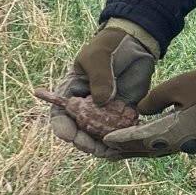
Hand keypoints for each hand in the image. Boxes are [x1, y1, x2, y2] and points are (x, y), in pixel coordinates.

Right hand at [43, 23, 157, 157]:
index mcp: (71, 93)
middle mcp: (86, 107)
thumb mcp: (99, 57)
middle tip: (92, 147)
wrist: (135, 43)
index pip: (60, 116)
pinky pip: (120, 133)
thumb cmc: (109, 46)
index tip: (70, 136)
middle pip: (80, 132)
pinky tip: (125, 148)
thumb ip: (99, 77)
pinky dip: (121, 143)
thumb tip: (101, 101)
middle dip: (84, 143)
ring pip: (99, 137)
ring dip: (103, 147)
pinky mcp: (123, 114)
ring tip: (110, 151)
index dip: (63, 128)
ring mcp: (105, 113)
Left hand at [103, 61, 195, 157]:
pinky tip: (146, 140)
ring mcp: (190, 144)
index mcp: (173, 132)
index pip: (140, 139)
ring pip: (158, 149)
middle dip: (127, 150)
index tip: (105, 141)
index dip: (121, 140)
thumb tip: (140, 111)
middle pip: (147, 150)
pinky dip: (154, 144)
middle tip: (106, 151)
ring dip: (140, 149)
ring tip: (121, 149)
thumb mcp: (175, 86)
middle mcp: (180, 143)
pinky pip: (169, 145)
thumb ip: (153, 100)